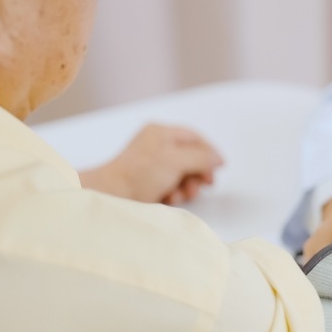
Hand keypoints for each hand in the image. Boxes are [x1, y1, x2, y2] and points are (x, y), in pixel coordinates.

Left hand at [79, 124, 223, 203]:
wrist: (111, 195)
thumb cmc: (140, 174)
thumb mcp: (177, 161)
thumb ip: (201, 158)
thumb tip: (218, 159)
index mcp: (161, 132)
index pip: (194, 138)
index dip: (210, 152)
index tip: (219, 167)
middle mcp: (157, 145)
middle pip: (190, 158)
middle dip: (198, 173)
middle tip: (205, 184)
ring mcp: (152, 164)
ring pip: (182, 174)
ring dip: (187, 186)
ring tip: (183, 195)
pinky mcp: (148, 181)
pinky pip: (171, 185)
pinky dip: (174, 193)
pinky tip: (169, 198)